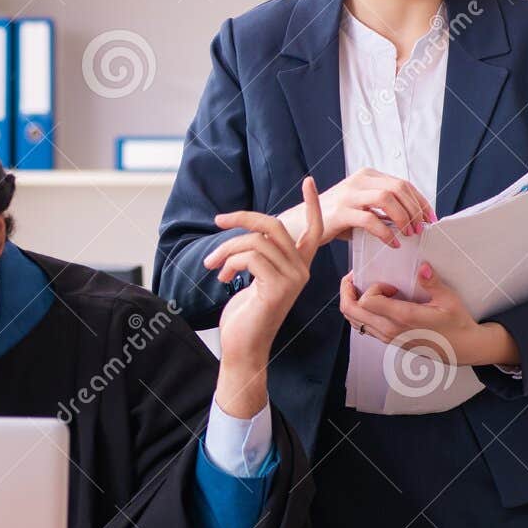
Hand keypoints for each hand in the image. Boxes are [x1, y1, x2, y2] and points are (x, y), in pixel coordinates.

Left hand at [212, 177, 325, 415]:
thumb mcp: (254, 278)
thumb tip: (247, 234)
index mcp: (298, 267)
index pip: (314, 230)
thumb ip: (259, 256)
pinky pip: (250, 257)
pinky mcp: (278, 289)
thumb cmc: (246, 315)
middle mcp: (301, 271)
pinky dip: (229, 263)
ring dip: (226, 249)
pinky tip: (222, 278)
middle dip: (243, 218)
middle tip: (219, 221)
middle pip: (274, 226)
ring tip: (213, 266)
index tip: (308, 180)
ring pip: (256, 241)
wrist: (243, 347)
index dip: (312, 206)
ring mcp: (292, 280)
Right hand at [275, 168, 435, 249]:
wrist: (301, 224)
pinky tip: (392, 243)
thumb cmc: (335, 218)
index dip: (420, 201)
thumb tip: (413, 218)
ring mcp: (348, 195)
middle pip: (398, 188)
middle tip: (421, 228)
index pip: (402, 183)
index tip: (431, 218)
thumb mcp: (361, 206)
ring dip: (403, 217)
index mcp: (366, 175)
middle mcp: (358, 180)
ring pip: (387, 199)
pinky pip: (370, 220)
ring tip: (409, 234)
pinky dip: (386, 233)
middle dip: (415, 209)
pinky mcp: (340, 212)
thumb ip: (382, 208)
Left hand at [339, 261, 518, 367]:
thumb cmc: (456, 324)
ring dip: (351, 302)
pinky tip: (374, 302)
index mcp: (404, 318)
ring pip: (353, 320)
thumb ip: (432, 283)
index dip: (371, 287)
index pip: (368, 301)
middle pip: (351, 311)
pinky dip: (359, 312)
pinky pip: (363, 326)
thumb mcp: (449, 300)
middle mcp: (390, 329)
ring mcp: (387, 337)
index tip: (388, 283)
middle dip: (347, 291)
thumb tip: (423, 267)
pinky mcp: (388, 341)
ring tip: (362, 288)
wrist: (462, 348)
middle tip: (354, 278)